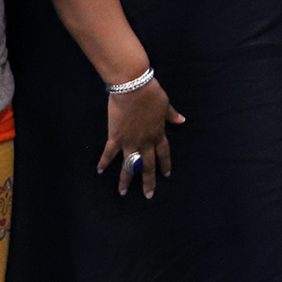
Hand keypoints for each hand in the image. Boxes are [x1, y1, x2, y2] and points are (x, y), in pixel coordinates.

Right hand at [101, 78, 183, 197]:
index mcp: (158, 133)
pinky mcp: (115, 137)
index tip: (166, 175)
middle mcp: (145, 142)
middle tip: (148, 194)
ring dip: (126, 179)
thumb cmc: (151, 93)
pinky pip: (109, 153)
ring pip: (129, 165)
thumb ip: (172, 115)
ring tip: (123, 192)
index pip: (163, 153)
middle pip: (147, 165)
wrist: (133, 87)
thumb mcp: (165, 104)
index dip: (165, 164)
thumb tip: (182, 120)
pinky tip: (100, 171)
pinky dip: (104, 162)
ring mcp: (130, 141)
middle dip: (148, 181)